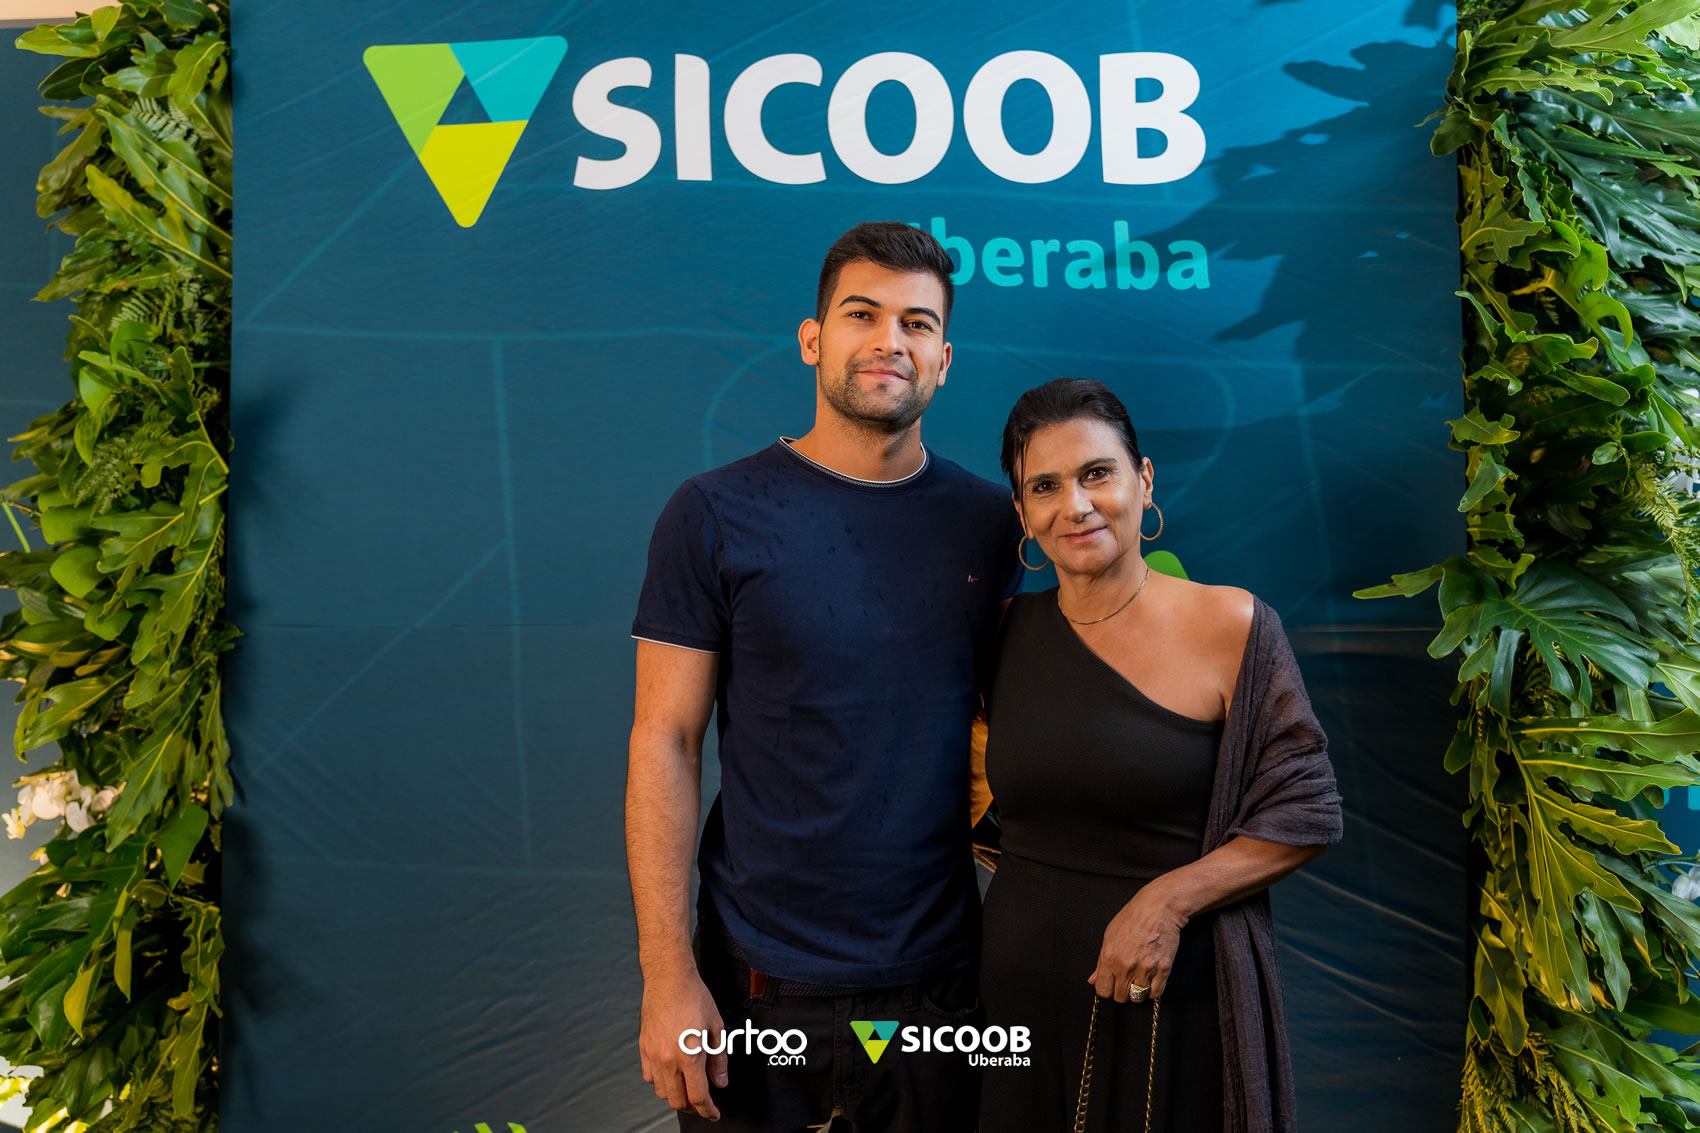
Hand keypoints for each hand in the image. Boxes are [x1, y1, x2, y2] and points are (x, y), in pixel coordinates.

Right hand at [639, 967, 728, 1120]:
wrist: (669, 979)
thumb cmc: (695, 998)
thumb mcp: (716, 1028)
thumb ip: (719, 1059)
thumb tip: (720, 1082)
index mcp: (690, 1056)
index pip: (698, 1096)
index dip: (708, 1110)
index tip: (714, 1114)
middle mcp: (668, 1060)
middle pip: (678, 1101)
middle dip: (693, 1106)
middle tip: (702, 1101)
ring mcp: (653, 1055)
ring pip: (662, 1092)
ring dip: (676, 1095)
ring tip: (686, 1086)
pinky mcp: (643, 1048)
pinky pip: (649, 1077)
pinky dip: (660, 1081)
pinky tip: (671, 1073)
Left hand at [1087, 878, 1188, 1002]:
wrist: (1158, 908)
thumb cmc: (1132, 918)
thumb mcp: (1109, 935)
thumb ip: (1100, 962)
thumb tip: (1094, 980)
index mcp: (1109, 958)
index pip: (1103, 991)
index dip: (1107, 989)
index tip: (1111, 984)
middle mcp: (1126, 967)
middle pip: (1120, 997)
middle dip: (1122, 991)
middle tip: (1126, 980)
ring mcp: (1145, 969)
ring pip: (1138, 997)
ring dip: (1138, 991)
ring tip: (1139, 979)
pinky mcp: (1163, 970)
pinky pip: (1155, 993)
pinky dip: (1152, 990)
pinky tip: (1150, 980)